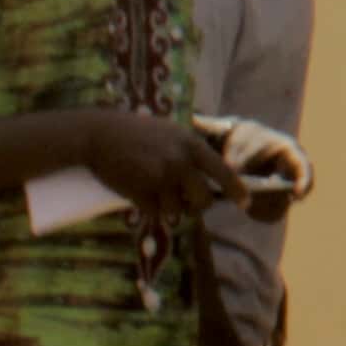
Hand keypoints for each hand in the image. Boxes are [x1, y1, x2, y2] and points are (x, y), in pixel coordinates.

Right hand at [79, 111, 242, 219]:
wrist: (99, 135)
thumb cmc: (136, 133)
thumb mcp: (171, 132)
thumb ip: (190, 151)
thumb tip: (210, 175)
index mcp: (190, 145)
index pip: (222, 171)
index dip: (236, 189)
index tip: (246, 203)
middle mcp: (179, 162)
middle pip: (203, 200)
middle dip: (197, 206)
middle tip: (189, 204)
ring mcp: (159, 179)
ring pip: (177, 210)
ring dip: (169, 207)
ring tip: (156, 192)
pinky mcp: (140, 193)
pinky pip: (154, 213)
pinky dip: (149, 208)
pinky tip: (140, 193)